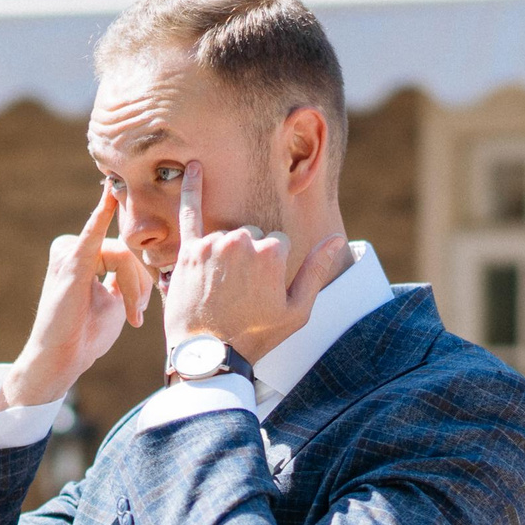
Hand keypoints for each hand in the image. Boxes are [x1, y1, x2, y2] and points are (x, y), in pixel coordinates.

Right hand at [3, 187, 152, 409]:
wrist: (63, 359)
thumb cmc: (85, 335)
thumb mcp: (113, 302)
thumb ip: (124, 278)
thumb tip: (142, 264)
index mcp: (81, 255)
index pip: (122, 252)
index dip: (138, 279)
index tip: (140, 307)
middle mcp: (71, 248)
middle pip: (125, 251)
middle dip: (139, 284)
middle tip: (138, 315)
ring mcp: (69, 253)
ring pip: (122, 254)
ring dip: (135, 287)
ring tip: (133, 316)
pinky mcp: (72, 263)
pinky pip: (92, 234)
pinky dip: (102, 215)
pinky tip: (109, 194)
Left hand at [159, 159, 348, 355]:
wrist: (208, 356)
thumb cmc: (255, 336)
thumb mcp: (297, 311)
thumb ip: (317, 271)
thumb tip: (336, 239)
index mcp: (272, 252)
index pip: (279, 245)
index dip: (273, 271)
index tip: (262, 294)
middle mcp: (242, 241)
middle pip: (253, 237)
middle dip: (250, 261)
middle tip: (239, 295)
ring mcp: (213, 244)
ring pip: (229, 236)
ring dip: (228, 255)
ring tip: (221, 289)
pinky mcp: (189, 251)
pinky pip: (189, 213)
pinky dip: (191, 189)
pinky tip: (194, 167)